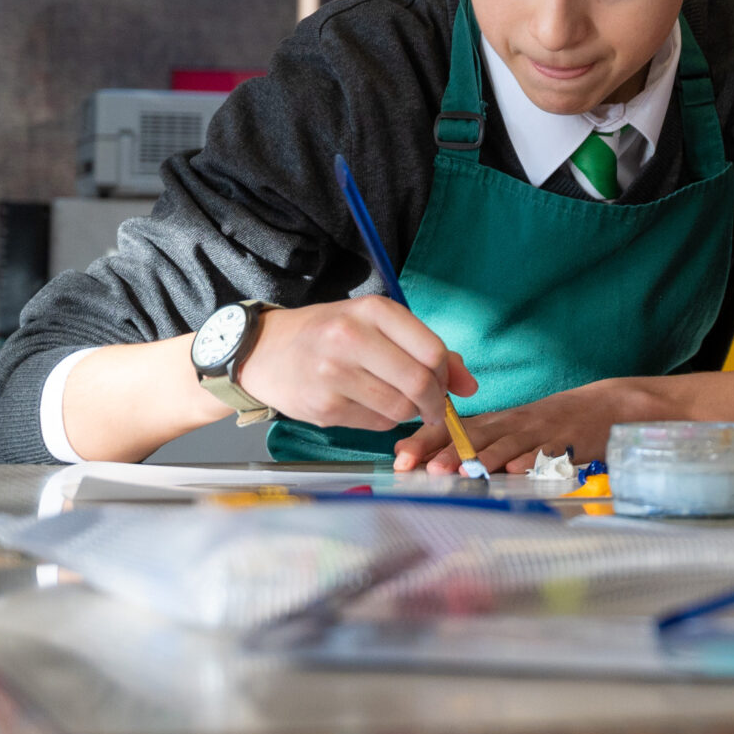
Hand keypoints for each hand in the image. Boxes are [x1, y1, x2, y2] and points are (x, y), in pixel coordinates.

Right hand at [238, 296, 473, 431]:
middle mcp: (351, 338)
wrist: (263, 352)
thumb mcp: (376, 325)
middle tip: (434, 408)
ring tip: (399, 403)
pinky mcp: (323, 407)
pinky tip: (370, 406)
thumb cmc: (328, 334)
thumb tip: (469, 386)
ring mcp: (334, 374)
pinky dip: (384, 421)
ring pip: (399, 408)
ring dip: (410, 413)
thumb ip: (426, 349)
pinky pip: (375, 423)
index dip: (447, 376)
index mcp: (373, 311)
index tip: (447, 386)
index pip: (432, 351)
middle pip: (419, 382)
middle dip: (436, 403)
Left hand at [395, 377, 670, 473]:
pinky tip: (518, 471)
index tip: (400, 460)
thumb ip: (469, 442)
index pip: (454, 427)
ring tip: (461, 473)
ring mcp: (542, 433)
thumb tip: (415, 456)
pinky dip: (533, 462)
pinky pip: (550, 454)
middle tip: (424, 469)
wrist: (608, 408)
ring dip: (483, 459)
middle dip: (448, 453)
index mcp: (497, 422)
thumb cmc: (553, 424)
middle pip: (477, 437)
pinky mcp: (569, 443)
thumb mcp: (510, 429)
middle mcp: (515, 424)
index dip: (427, 442)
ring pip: (509, 446)